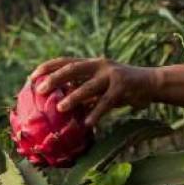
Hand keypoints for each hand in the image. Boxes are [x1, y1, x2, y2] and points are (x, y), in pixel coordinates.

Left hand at [30, 57, 156, 127]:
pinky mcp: (123, 88)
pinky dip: (96, 113)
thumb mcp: (102, 86)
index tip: (32, 76)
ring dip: (73, 97)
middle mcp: (101, 65)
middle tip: (40, 89)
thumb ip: (85, 91)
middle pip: (73, 69)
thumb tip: (61, 107)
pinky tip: (87, 123)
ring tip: (60, 108)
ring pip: (89, 86)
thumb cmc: (122, 87)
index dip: (48, 67)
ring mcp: (112, 75)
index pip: (66, 61)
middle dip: (55, 78)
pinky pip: (106, 102)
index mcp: (93, 63)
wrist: (151, 83)